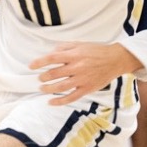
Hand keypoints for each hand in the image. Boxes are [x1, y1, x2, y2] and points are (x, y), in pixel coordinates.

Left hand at [29, 41, 143, 104]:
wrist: (116, 60)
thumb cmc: (97, 51)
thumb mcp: (80, 44)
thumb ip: (64, 47)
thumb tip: (51, 53)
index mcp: (74, 55)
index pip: (52, 58)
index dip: (39, 62)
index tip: (31, 66)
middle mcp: (77, 67)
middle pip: (54, 74)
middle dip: (43, 77)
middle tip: (40, 78)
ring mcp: (82, 79)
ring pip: (60, 86)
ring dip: (48, 88)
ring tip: (42, 88)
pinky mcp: (87, 89)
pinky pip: (71, 97)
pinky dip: (60, 101)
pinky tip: (51, 102)